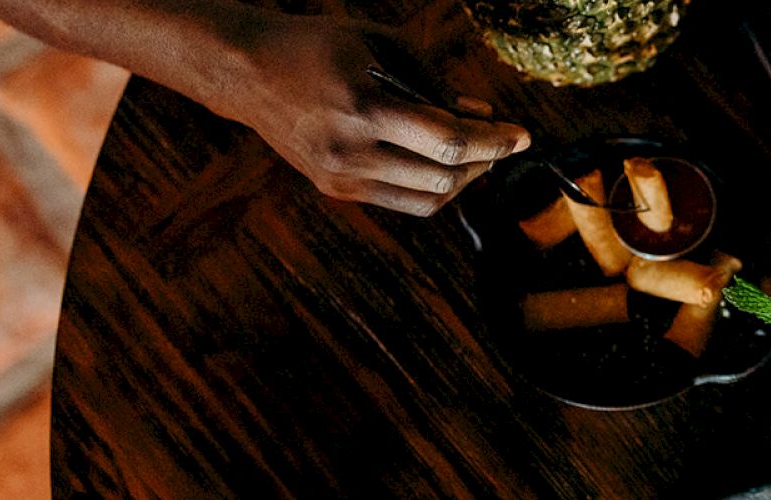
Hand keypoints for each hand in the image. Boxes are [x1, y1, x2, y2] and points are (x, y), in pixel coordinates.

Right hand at [224, 16, 530, 215]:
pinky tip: (446, 163)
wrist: (247, 71)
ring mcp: (340, 177)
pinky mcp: (335, 190)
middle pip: (444, 176)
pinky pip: (403, 202)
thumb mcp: (379, 43)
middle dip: (486, 160)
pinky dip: (435, 187)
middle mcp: (349, 150)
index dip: (495, 141)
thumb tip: (482, 115)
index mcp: (362, 106)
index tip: (523, 135)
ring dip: (465, 178)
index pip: (448, 139)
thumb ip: (434, 81)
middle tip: (504, 140)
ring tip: (479, 153)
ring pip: (428, 199)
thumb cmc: (319, 46)